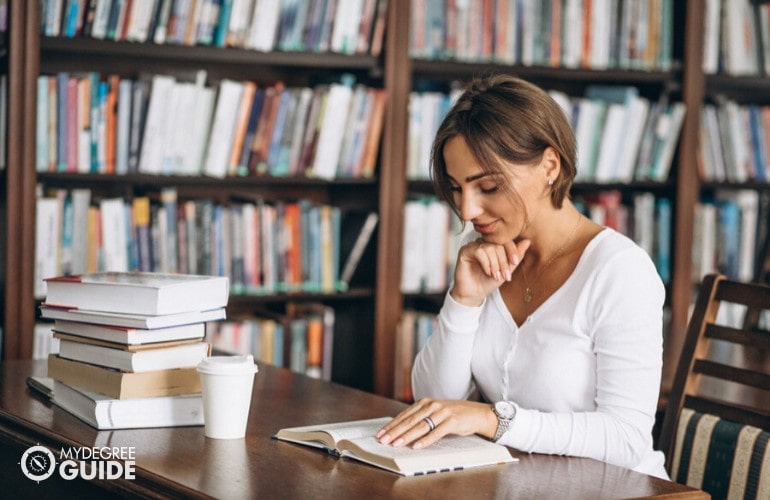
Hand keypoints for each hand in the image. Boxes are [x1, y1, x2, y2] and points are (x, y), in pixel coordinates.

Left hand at [375, 398, 496, 448]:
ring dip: (407, 436)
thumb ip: (420, 418)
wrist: (476, 413)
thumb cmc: (452, 415)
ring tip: (396, 444)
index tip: (380, 434)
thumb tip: (400, 431)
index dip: (391, 425)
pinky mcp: (452, 421)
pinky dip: (426, 440)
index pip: (404, 415)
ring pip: (421, 426)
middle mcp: (432, 405)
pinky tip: (417, 446)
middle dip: (394, 431)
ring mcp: (442, 412)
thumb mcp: (434, 412)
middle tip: (383, 440)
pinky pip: (436, 432)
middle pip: (410, 420)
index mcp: (424, 402)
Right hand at [450, 238, 530, 305]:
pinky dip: (486, 263)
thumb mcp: (507, 270)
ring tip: (496, 276)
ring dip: (495, 264)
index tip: (515, 262)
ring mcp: (473, 246)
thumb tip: (527, 241)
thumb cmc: (488, 282)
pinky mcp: (465, 251)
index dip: (512, 250)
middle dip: (503, 261)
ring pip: (489, 248)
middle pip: (498, 244)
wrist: (474, 294)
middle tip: (505, 275)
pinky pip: (479, 251)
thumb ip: (516, 256)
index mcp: (493, 245)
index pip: (505, 240)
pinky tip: (487, 272)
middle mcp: (483, 243)